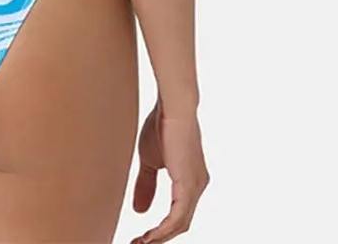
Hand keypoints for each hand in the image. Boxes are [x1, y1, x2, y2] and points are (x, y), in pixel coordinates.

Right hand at [131, 101, 208, 242]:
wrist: (171, 107)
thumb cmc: (161, 126)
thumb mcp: (150, 161)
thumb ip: (146, 185)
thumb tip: (139, 210)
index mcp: (190, 182)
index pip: (178, 215)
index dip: (160, 230)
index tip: (141, 238)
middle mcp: (198, 187)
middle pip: (180, 224)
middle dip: (159, 238)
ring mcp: (196, 187)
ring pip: (180, 224)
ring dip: (159, 237)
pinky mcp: (189, 185)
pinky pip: (178, 217)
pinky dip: (163, 229)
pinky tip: (149, 236)